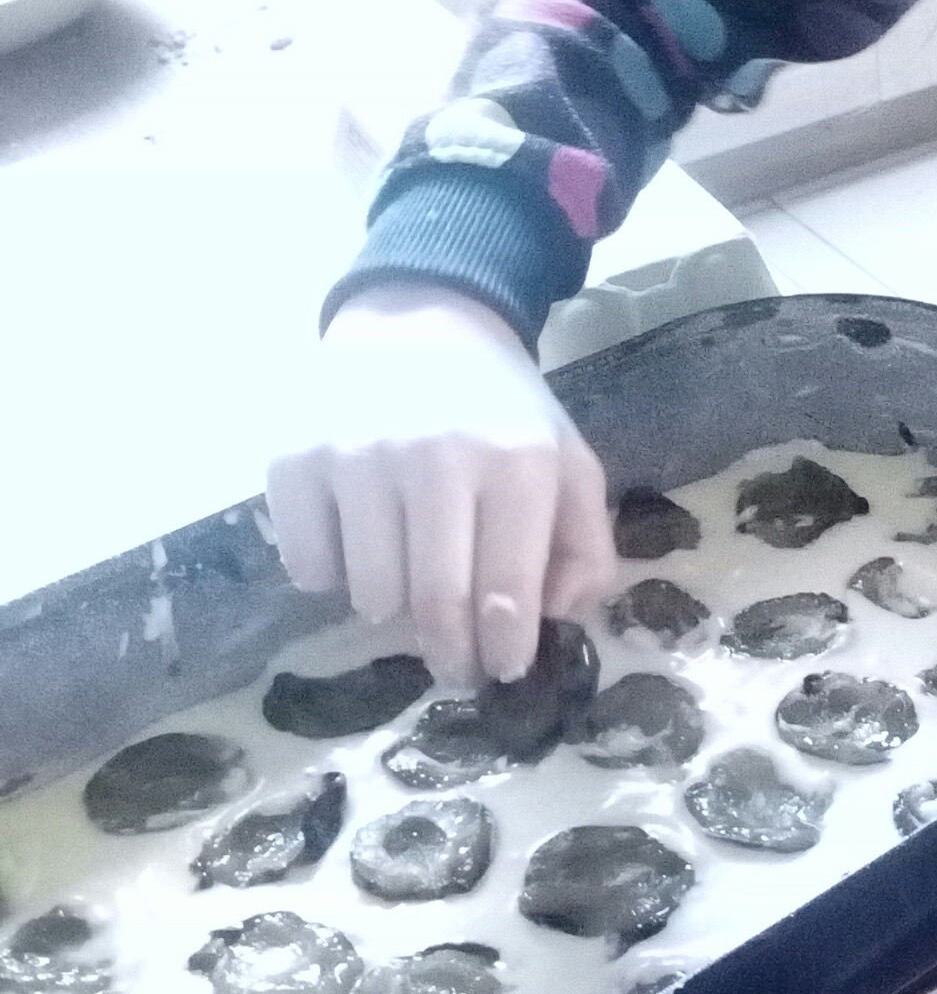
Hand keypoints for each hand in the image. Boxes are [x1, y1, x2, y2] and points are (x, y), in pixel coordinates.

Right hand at [266, 285, 618, 689]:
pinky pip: (309, 567)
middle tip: (455, 667)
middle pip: (433, 605)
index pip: (506, 592)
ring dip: (390, 610)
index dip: (504, 650)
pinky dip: (331, 576)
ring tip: (408, 581)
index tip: (502, 670)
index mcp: (516, 461)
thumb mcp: (568, 463)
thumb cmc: (501, 410)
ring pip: (368, 596)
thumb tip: (558, 620)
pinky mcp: (295, 460)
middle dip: (449, 654)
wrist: (419, 323)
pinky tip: (355, 541)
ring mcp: (357, 457)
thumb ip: (584, 546)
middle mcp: (436, 457)